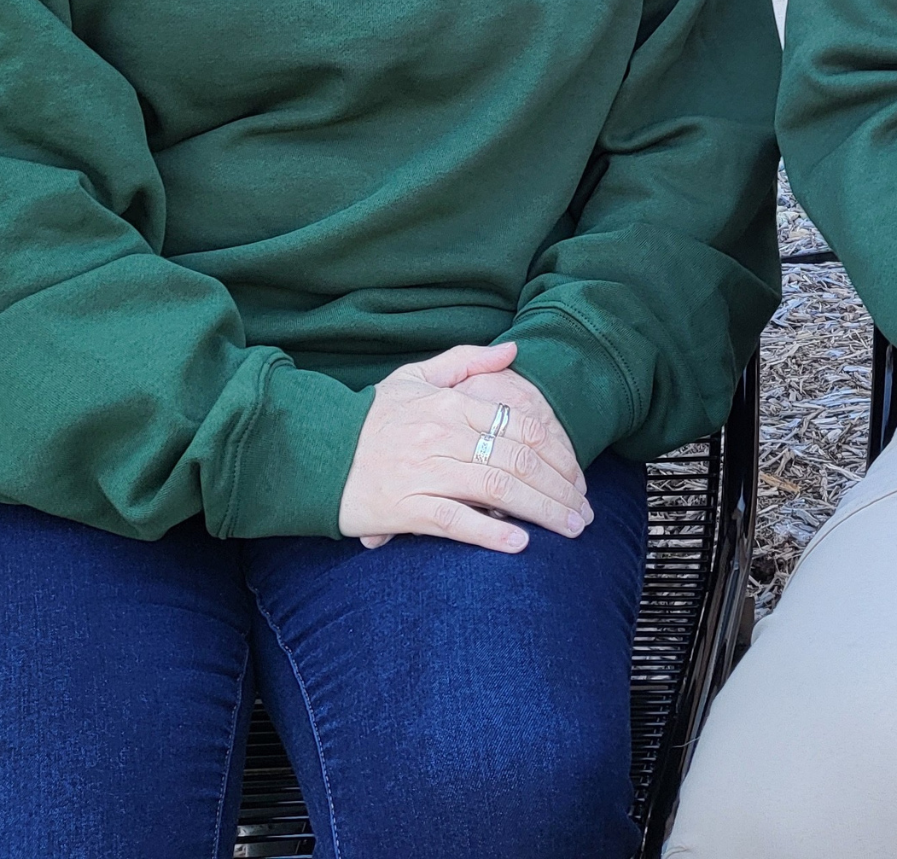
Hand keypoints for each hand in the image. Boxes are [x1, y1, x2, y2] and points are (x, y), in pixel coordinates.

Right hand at [338, 340, 592, 553]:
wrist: (311, 452)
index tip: (579, 477)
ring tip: (569, 529)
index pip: (524, 425)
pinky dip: (490, 533)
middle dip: (560, 488)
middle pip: (519, 459)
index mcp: (450, 403)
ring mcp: (423, 471)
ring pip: (497, 489)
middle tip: (584, 512)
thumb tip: (514, 351)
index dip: (561, 452)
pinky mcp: (403, 508)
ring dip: (541, 511)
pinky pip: (454, 522)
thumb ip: (467, 362)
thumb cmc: (370, 417)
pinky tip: (520, 544)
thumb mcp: (416, 376)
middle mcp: (441, 434)